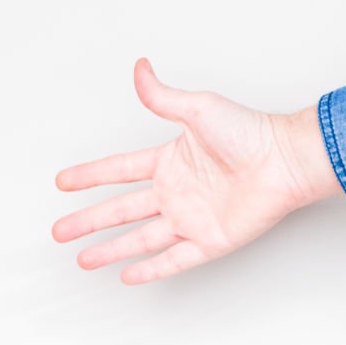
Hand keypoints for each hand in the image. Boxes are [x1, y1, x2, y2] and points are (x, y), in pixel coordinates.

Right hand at [52, 58, 339, 283]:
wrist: (285, 160)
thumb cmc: (250, 132)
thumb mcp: (198, 108)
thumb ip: (162, 96)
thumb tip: (140, 68)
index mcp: (171, 160)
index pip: (120, 170)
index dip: (90, 175)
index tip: (63, 181)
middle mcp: (177, 192)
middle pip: (122, 210)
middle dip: (88, 220)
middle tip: (59, 230)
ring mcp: (192, 218)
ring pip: (141, 238)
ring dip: (110, 248)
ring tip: (82, 259)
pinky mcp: (210, 240)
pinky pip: (174, 260)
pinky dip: (151, 269)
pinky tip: (128, 276)